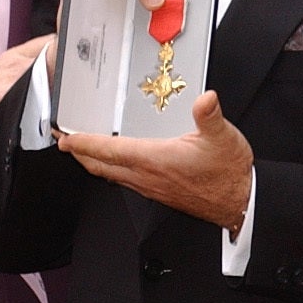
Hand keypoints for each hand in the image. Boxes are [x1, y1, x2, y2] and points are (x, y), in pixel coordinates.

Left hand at [59, 90, 251, 229]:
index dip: (84, 142)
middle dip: (78, 153)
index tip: (65, 136)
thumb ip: (210, 115)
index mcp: (154, 159)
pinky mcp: (157, 192)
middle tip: (63, 139)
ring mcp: (149, 187)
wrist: (239, 204)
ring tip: (81, 149)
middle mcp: (146, 176)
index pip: (109, 150)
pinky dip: (109, 169)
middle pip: (100, 166)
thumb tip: (205, 98)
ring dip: (92, 161)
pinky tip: (114, 162)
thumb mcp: (223, 137)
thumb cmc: (228, 173)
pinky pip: (123, 180)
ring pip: (110, 175)